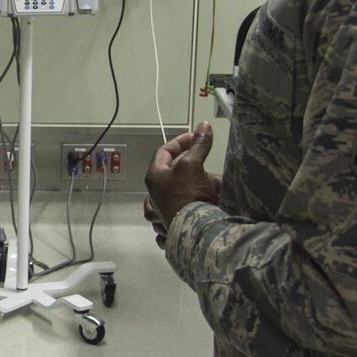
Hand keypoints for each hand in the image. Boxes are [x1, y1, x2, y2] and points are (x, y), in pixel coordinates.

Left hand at [143, 123, 219, 248]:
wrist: (195, 230)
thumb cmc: (188, 196)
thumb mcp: (193, 164)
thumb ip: (198, 145)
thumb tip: (203, 126)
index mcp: (154, 178)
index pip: (163, 152)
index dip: (180, 142)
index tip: (194, 137)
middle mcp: (153, 196)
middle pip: (165, 174)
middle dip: (185, 164)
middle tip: (200, 160)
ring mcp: (160, 214)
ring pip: (165, 197)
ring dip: (181, 189)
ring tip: (199, 184)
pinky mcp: (170, 229)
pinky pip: (173, 216)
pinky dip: (180, 211)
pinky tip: (188, 208)